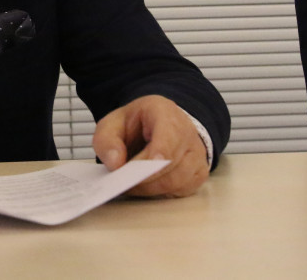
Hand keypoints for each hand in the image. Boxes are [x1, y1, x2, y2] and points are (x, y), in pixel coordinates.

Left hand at [92, 95, 209, 197]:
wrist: (155, 126)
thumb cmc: (135, 125)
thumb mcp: (112, 125)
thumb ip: (107, 141)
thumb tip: (116, 164)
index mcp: (165, 113)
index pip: (169, 135)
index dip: (159, 152)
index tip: (145, 166)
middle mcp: (187, 132)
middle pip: (172, 162)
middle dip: (143, 176)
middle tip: (122, 180)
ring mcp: (196, 154)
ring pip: (176, 181)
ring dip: (149, 187)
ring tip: (130, 182)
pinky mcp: (198, 173)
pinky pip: (181, 191)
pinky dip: (160, 193)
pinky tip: (146, 185)